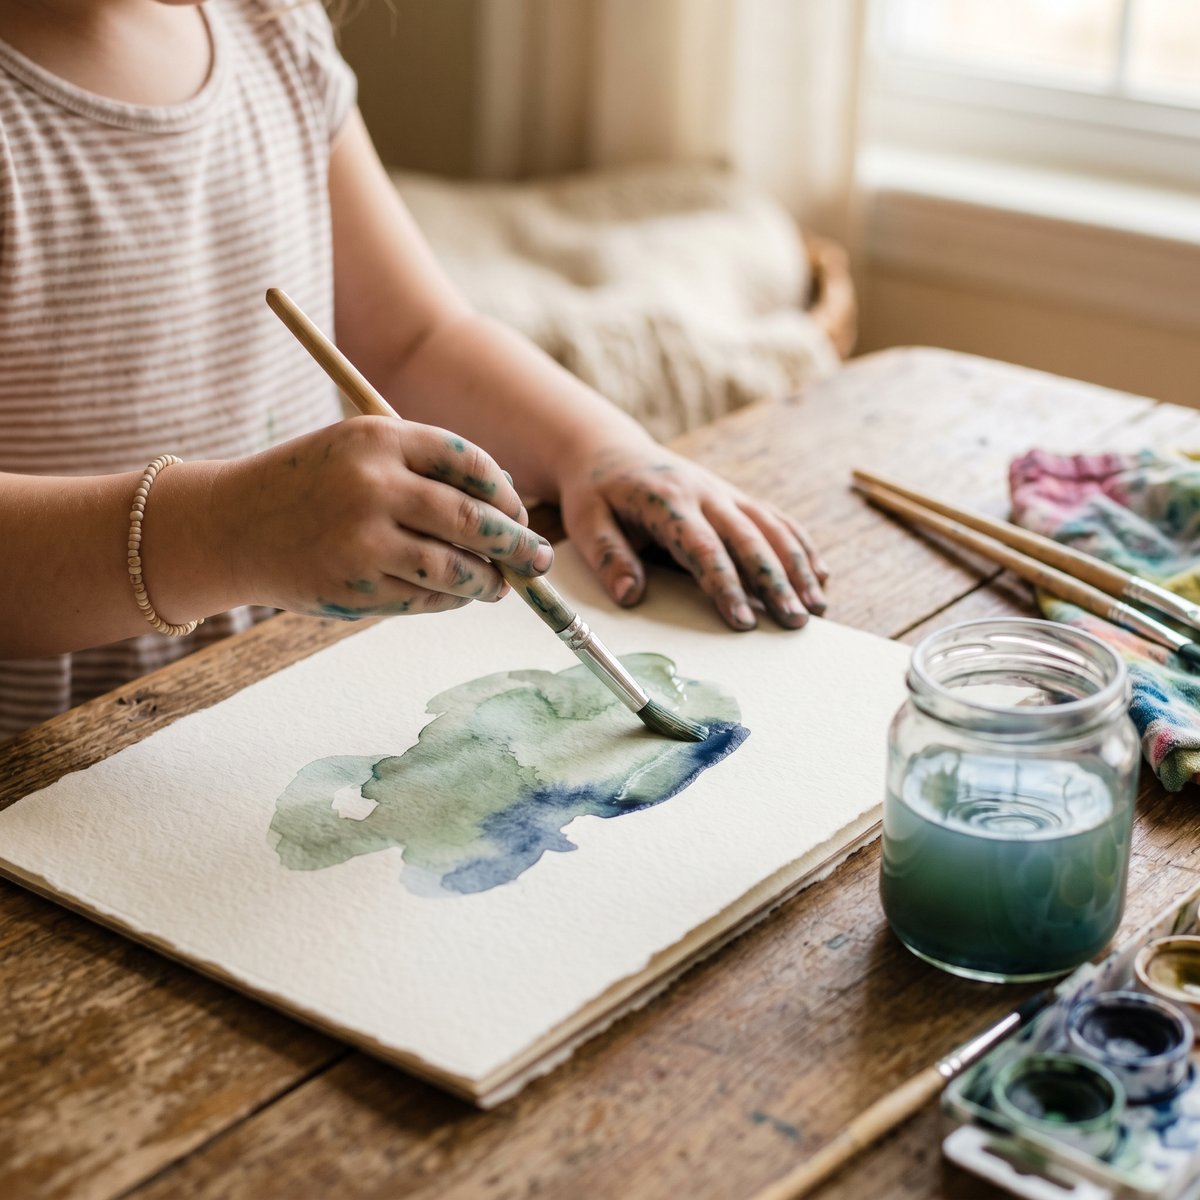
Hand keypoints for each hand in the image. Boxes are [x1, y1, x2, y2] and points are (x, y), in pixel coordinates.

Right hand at [221, 417, 552, 619]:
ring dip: (490, 582)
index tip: (517, 513)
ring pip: (457, 568)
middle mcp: (374, 486)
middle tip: (540, 559)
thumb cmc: (310, 486)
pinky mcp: (356, 587)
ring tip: (500, 586)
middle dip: (517, 544)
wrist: (230, 526)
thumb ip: (426, 470)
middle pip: (474, 518)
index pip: (470, 462)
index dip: (505, 494)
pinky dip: (450, 599)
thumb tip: (509, 507)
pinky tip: (455, 595)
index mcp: (380, 438)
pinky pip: (425, 598)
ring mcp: (364, 541)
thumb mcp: (360, 452)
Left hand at [558, 442, 827, 630]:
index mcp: (668, 501)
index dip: (725, 586)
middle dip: (776, 583)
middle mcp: (706, 494)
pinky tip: (820, 574)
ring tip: (818, 607)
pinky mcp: (736, 497)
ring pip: (772, 528)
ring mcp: (726, 493)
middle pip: (750, 540)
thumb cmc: (597, 494)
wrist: (611, 452)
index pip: (704, 548)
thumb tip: (630, 596)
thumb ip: (608, 556)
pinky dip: (801, 546)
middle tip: (796, 621)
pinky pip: (776, 519)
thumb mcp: (586, 521)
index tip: (742, 622)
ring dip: (799, 567)